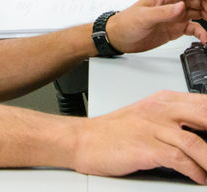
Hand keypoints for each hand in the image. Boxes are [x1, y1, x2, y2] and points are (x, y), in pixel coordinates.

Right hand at [72, 91, 206, 182]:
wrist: (84, 139)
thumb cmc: (116, 131)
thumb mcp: (148, 116)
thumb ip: (175, 120)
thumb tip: (201, 131)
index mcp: (163, 100)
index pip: (203, 103)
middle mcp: (159, 110)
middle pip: (203, 115)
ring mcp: (152, 128)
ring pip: (195, 143)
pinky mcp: (145, 148)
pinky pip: (179, 160)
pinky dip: (195, 171)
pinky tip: (199, 178)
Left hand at [107, 0, 206, 54]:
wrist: (119, 37)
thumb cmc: (126, 22)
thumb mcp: (144, 16)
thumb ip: (163, 12)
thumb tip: (181, 6)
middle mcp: (173, 4)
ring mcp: (176, 16)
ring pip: (200, 12)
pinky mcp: (176, 28)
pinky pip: (194, 28)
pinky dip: (202, 33)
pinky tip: (205, 38)